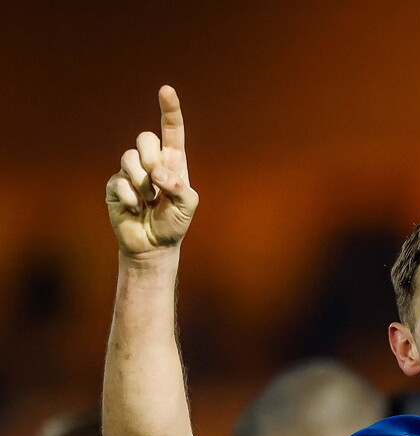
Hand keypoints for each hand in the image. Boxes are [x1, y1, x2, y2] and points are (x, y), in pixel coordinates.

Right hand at [105, 86, 197, 257]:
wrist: (153, 245)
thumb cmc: (173, 223)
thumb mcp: (188, 206)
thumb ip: (181, 188)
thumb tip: (159, 174)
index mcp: (173, 162)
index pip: (171, 131)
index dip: (169, 110)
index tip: (166, 90)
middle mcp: (151, 162)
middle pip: (145, 138)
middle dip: (152, 158)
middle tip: (158, 181)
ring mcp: (130, 172)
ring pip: (129, 158)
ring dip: (143, 183)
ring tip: (148, 201)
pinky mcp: (115, 185)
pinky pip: (120, 182)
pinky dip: (132, 199)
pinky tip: (136, 209)